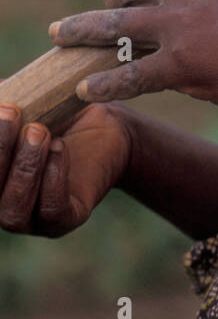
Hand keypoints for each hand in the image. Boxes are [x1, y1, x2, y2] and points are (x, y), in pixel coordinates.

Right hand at [0, 83, 132, 236]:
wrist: (106, 127)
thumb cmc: (57, 115)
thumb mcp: (25, 103)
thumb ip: (2, 97)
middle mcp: (1, 203)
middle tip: (11, 112)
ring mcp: (30, 219)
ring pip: (14, 207)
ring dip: (24, 166)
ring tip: (40, 130)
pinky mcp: (64, 221)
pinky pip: (51, 210)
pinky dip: (52, 178)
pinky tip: (58, 148)